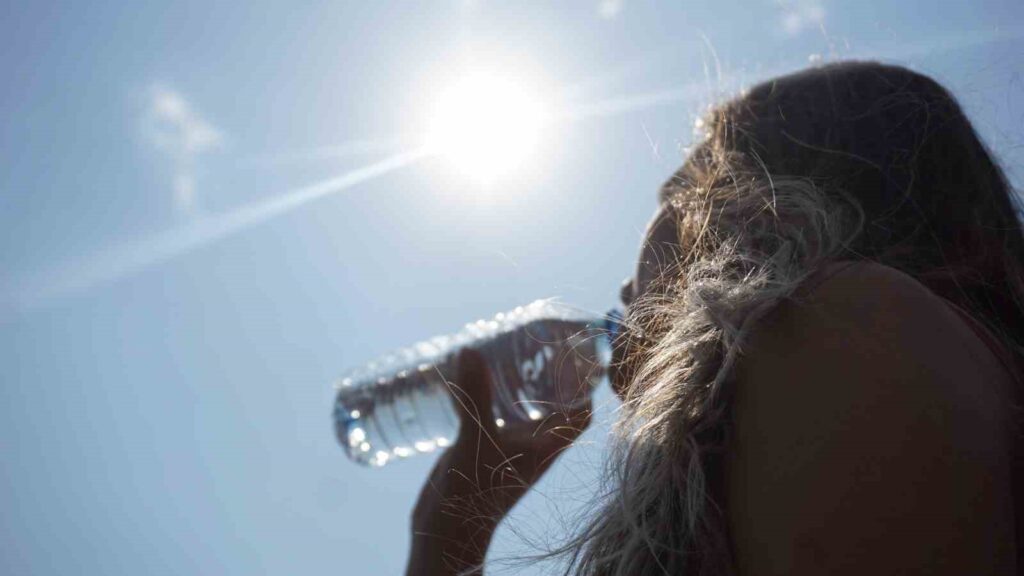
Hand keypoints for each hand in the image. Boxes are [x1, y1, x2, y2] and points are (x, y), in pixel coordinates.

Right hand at [406, 347, 592, 574]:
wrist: (445, 535)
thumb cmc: (471, 495)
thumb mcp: (476, 440)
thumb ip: (475, 397)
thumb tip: (471, 351)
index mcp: (545, 447)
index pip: (581, 413)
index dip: (587, 384)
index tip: (578, 352)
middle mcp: (532, 446)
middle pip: (554, 405)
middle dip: (550, 374)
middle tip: (537, 340)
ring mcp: (509, 449)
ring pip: (524, 409)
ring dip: (520, 383)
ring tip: (507, 349)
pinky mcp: (485, 450)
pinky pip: (496, 416)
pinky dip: (490, 394)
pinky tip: (472, 375)